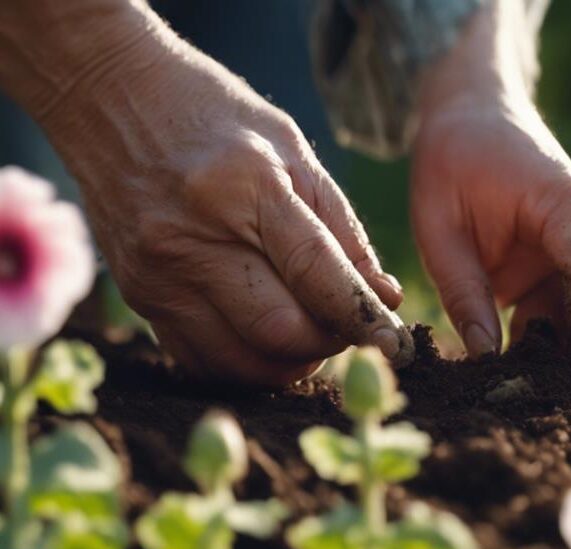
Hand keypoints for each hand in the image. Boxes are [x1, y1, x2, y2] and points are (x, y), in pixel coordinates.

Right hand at [25, 7, 412, 383]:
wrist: (111, 100)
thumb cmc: (217, 118)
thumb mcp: (293, 150)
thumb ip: (342, 228)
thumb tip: (384, 299)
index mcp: (246, 188)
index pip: (317, 276)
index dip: (365, 319)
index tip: (395, 343)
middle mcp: (195, 238)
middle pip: (281, 332)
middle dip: (330, 343)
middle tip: (345, 326)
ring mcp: (159, 274)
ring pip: (242, 361)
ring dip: (291, 361)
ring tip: (307, 331)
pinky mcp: (137, 297)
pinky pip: (202, 361)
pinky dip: (246, 363)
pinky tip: (263, 335)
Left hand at [412, 95, 570, 390]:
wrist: (469, 111)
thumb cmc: (452, 154)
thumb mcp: (440, 223)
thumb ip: (464, 291)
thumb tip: (486, 358)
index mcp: (567, 209)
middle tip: (569, 420)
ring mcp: (570, 247)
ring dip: (560, 358)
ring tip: (538, 410)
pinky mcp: (551, 262)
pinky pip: (553, 310)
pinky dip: (539, 343)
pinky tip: (518, 378)